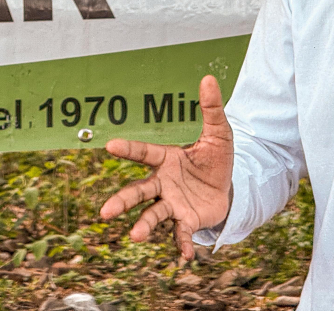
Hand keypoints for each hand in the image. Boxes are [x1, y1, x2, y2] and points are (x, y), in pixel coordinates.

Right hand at [100, 75, 233, 260]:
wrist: (228, 186)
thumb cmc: (215, 157)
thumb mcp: (218, 131)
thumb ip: (211, 108)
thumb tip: (208, 78)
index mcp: (166, 159)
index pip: (144, 153)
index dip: (128, 149)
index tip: (110, 145)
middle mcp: (163, 183)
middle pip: (138, 191)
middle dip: (121, 201)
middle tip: (104, 212)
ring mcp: (172, 204)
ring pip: (153, 215)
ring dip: (143, 225)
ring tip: (134, 236)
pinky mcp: (186, 220)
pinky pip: (181, 233)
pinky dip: (181, 244)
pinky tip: (184, 256)